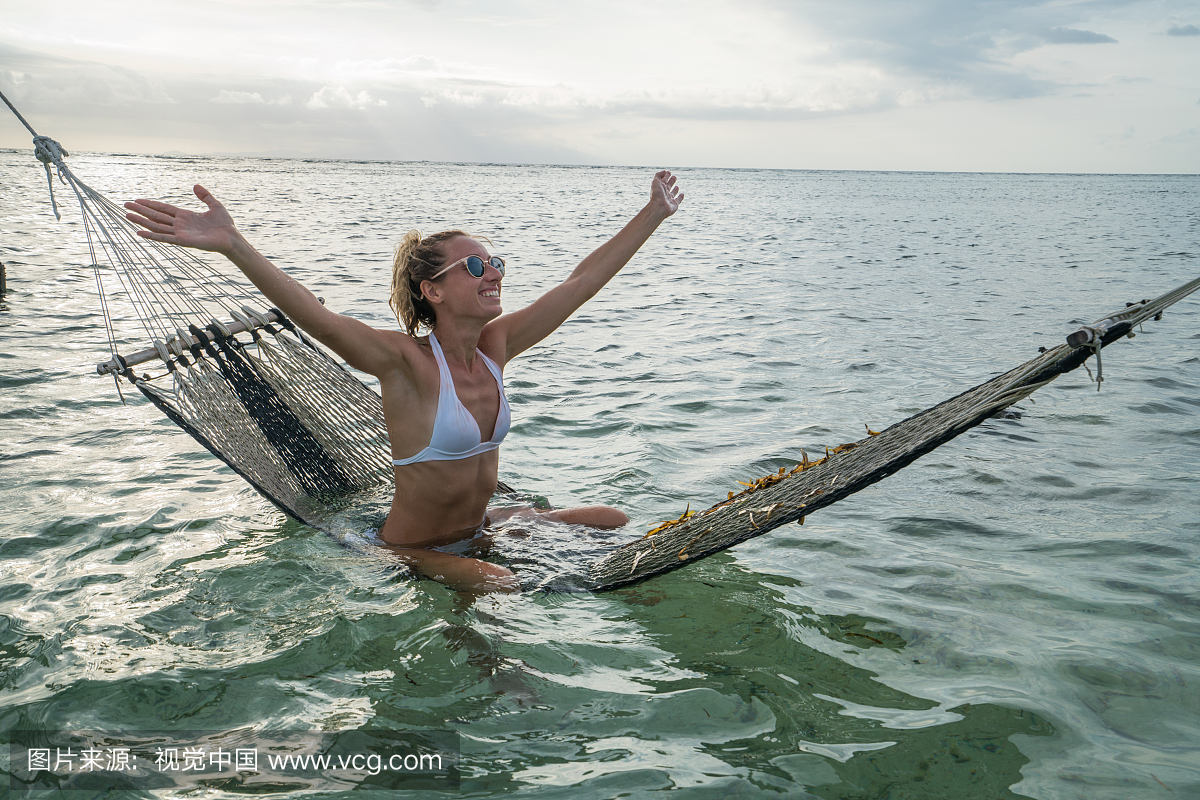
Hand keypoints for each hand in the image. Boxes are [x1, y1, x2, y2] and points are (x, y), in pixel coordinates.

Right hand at [124, 185, 239, 254]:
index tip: (137, 200)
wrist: (232, 238)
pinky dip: (152, 236)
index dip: (150, 204)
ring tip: (127, 215)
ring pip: (156, 226)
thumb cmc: (225, 225)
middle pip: (156, 216)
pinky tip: (139, 233)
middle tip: (125, 205)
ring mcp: (180, 233)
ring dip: (141, 221)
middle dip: (140, 210)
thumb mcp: (215, 205)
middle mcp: (180, 225)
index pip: (163, 209)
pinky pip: (164, 238)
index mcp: (185, 216)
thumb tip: (195, 185)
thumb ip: (205, 196)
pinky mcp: (183, 241)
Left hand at [649, 170, 683, 216]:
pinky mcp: (674, 204)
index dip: (665, 175)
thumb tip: (664, 171)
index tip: (668, 172)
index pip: (663, 180)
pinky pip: (678, 200)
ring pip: (673, 193)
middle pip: (668, 186)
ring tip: (677, 186)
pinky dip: (680, 197)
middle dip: (671, 181)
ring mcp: (669, 199)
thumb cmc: (657, 194)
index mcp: (660, 187)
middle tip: (673, 177)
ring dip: (675, 189)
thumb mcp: (655, 181)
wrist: (659, 207)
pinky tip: (682, 194)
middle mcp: (664, 193)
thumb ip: (658, 175)